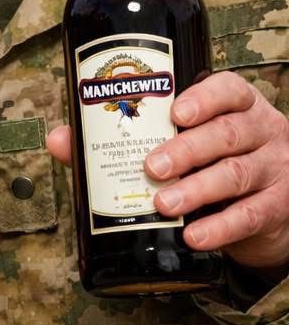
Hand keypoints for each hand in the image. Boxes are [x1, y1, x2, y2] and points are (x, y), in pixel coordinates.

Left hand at [48, 71, 288, 271]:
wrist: (266, 202)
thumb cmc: (208, 155)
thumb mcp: (176, 137)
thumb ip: (119, 135)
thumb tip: (58, 139)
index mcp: (235, 103)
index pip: (228, 89)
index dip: (203, 98)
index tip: (174, 112)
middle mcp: (261, 130)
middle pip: (228, 134)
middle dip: (186, 149)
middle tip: (151, 166)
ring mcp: (275, 169)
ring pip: (237, 174)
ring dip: (196, 190)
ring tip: (162, 203)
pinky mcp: (279, 208)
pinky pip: (250, 216)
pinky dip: (219, 227)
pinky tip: (193, 235)